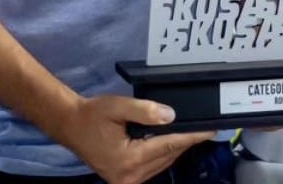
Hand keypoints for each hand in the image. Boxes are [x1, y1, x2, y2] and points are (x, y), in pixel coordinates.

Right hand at [58, 95, 214, 183]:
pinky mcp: (126, 179)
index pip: (169, 145)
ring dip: (176, 148)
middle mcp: (131, 176)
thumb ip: (145, 111)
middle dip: (186, 141)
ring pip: (163, 162)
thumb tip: (171, 116)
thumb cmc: (94, 115)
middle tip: (204, 126)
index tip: (211, 130)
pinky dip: (164, 152)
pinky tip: (171, 140)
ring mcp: (128, 181)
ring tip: (191, 131)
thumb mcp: (118, 107)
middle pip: (168, 156)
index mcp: (130, 160)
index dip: (192, 137)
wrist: (71, 126)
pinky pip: (154, 166)